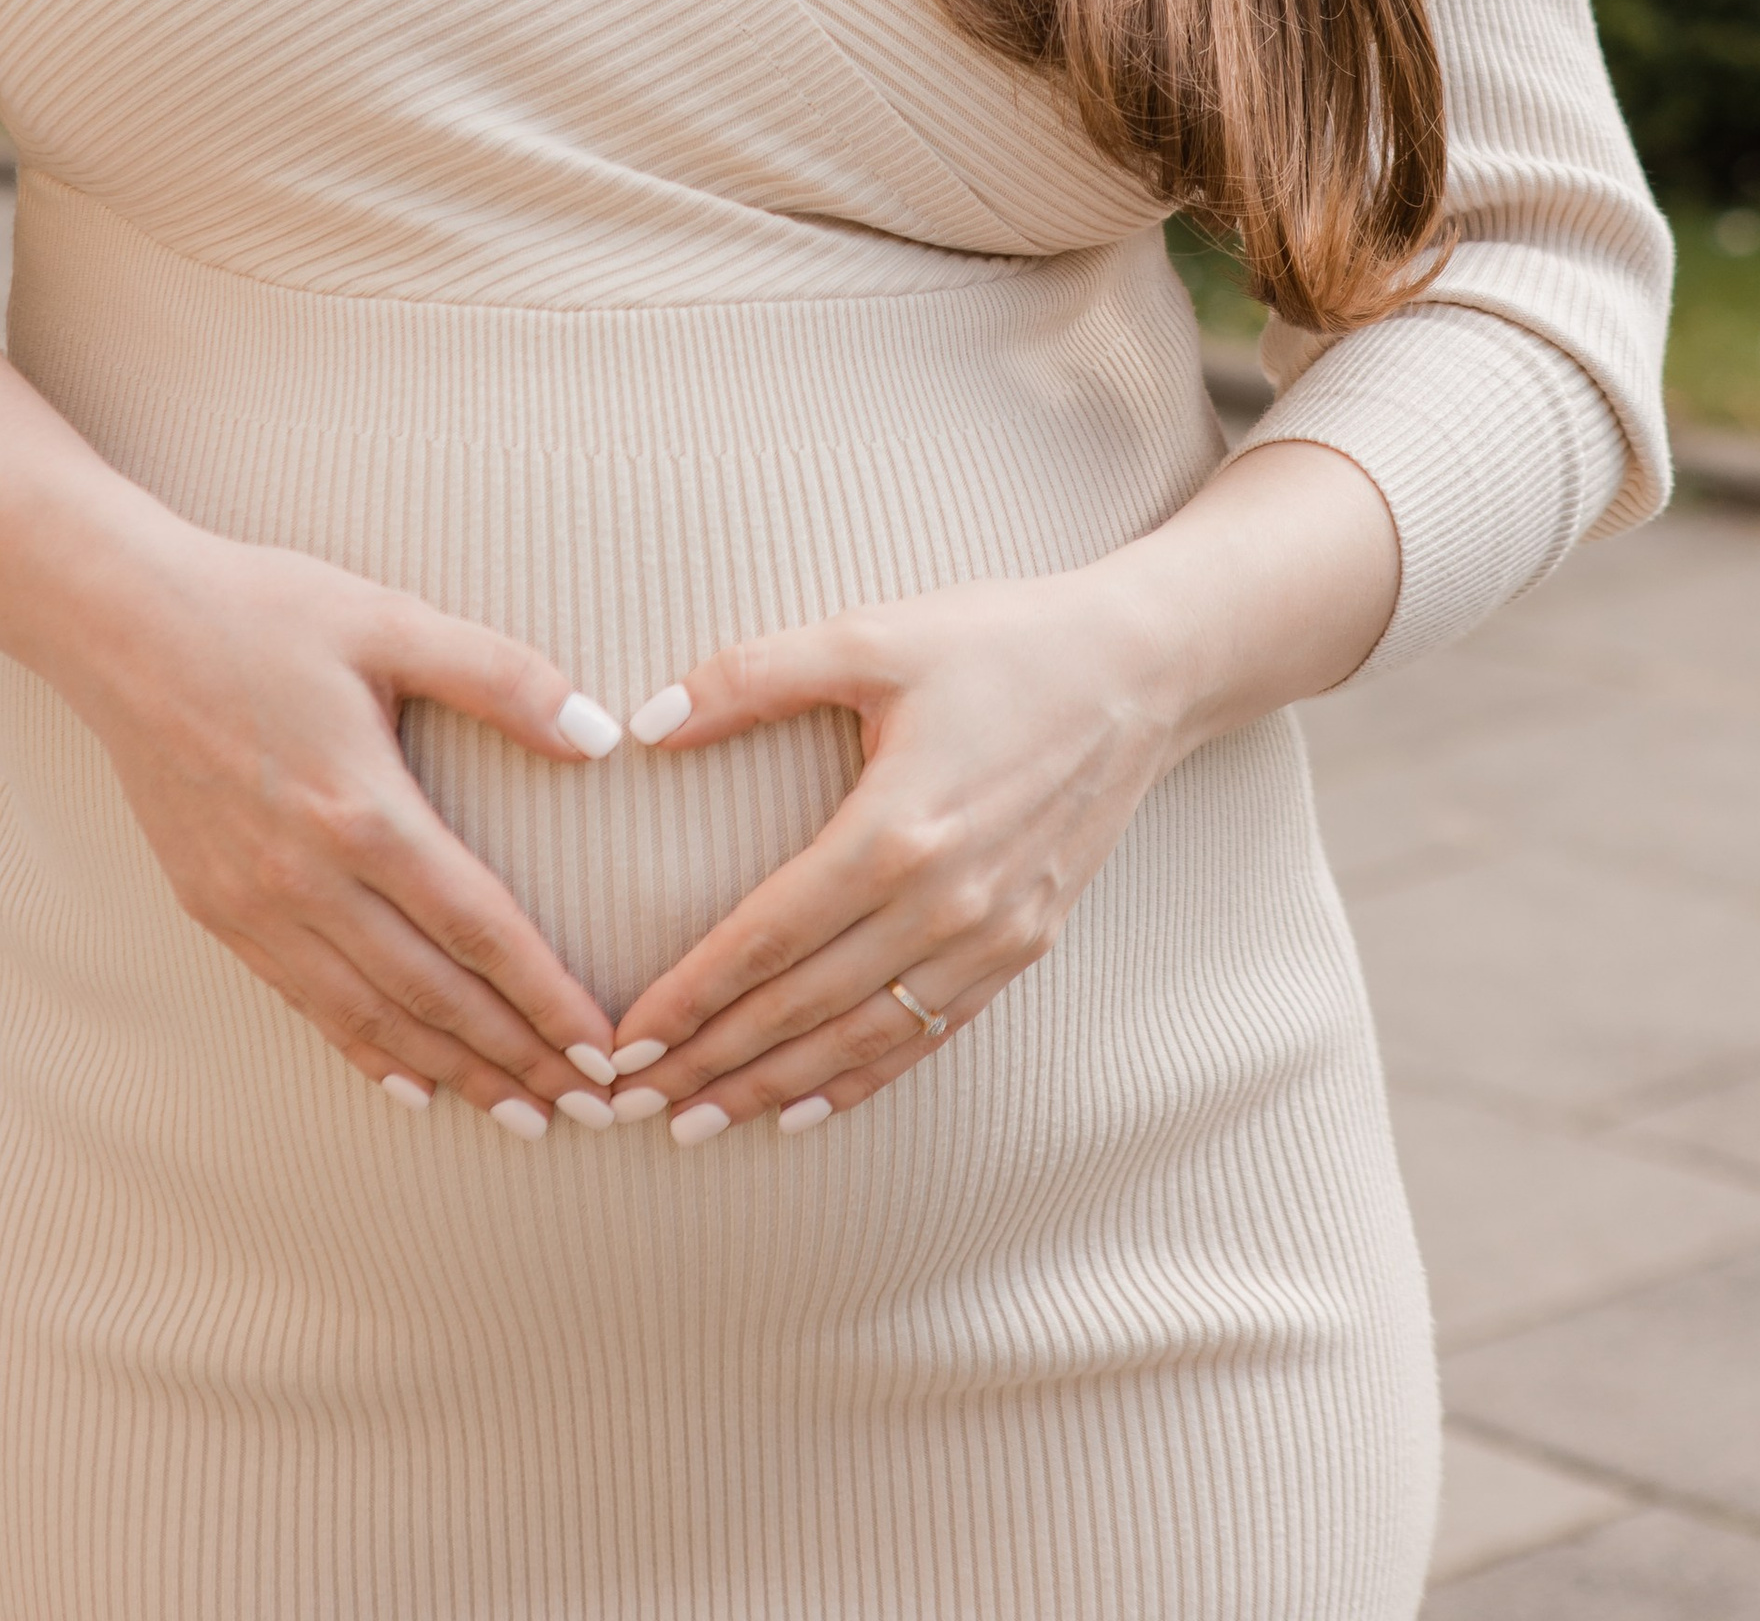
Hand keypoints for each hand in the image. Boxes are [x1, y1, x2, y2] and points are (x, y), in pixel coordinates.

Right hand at [75, 529, 622, 1130]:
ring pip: (370, 1015)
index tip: (602, 1051)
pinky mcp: (214, 909)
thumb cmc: (264, 611)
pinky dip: (363, 1051)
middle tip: (587, 1112)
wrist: (119, 626)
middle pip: (432, 994)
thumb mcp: (390, 621)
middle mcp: (307, 877)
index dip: (546, 998)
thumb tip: (602, 736)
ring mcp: (253, 903)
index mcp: (362, 808)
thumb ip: (501, 677)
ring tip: (516, 1115)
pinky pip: (304, 1001)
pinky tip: (408, 1084)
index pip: (477, 927)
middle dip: (516, 1059)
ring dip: (451, 1072)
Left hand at [599, 562, 1182, 1137]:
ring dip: (772, 1088)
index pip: (766, 939)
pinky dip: (860, 1081)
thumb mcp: (872, 635)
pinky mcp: (1024, 947)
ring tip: (696, 1124)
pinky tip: (802, 1109)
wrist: (1137, 670)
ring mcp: (990, 936)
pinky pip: (928, 1035)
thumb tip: (645, 722)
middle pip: (802, 1007)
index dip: (689, 999)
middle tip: (626, 1104)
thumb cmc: (998, 643)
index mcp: (896, 830)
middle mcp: (944, 903)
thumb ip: (753, 676)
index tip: (622, 1042)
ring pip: (861, 1039)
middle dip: (710, 1062)